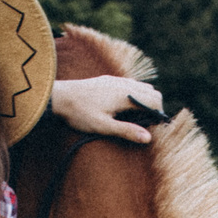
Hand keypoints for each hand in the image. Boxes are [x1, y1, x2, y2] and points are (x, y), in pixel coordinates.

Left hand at [51, 75, 165, 144]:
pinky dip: (134, 95)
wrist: (59, 97)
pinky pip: (130, 84)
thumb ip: (127, 131)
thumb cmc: (80, 113)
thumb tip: (148, 137)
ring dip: (144, 101)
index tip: (151, 128)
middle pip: (152, 92)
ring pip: (142, 87)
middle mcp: (124, 83)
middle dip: (153, 108)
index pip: (155, 100)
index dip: (158, 115)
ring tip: (133, 117)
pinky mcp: (109, 80)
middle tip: (143, 124)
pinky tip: (122, 108)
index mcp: (126, 94)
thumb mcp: (104, 126)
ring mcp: (116, 80)